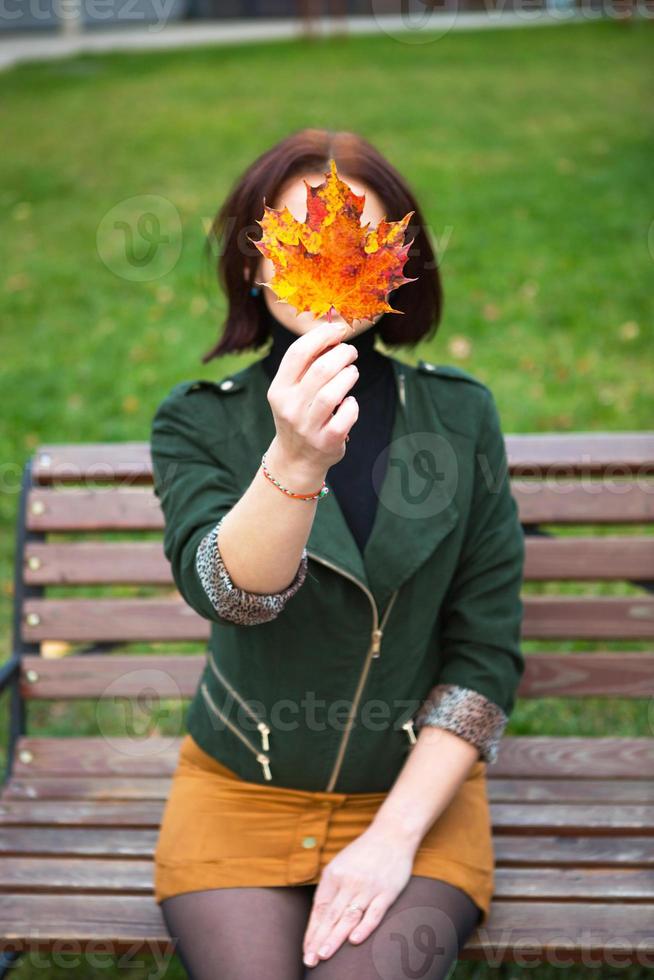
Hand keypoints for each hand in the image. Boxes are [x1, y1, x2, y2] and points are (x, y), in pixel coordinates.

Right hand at [266, 320, 359, 479]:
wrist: (296, 458)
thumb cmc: (300, 414)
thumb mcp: (292, 390)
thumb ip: (307, 364)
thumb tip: (332, 332)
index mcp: (279, 389)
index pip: (298, 353)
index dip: (321, 336)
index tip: (338, 329)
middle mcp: (290, 407)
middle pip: (321, 370)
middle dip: (342, 354)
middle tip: (350, 352)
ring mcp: (307, 426)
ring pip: (333, 393)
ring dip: (349, 376)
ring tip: (352, 372)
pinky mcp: (327, 441)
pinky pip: (346, 415)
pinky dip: (352, 405)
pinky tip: (349, 402)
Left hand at [302, 824, 415, 967]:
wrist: (392, 834)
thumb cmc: (364, 852)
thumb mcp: (340, 864)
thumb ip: (330, 888)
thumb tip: (319, 917)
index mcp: (334, 874)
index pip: (319, 909)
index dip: (312, 931)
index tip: (306, 950)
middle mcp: (349, 881)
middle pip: (331, 916)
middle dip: (319, 940)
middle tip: (310, 960)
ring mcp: (368, 887)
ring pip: (349, 917)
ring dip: (335, 938)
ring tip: (324, 955)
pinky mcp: (387, 892)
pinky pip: (374, 913)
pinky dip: (364, 927)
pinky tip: (355, 940)